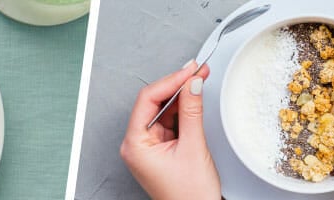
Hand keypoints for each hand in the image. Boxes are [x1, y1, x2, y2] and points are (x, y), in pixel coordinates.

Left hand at [120, 60, 219, 199]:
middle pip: (153, 102)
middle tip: (197, 71)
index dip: (170, 81)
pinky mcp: (159, 149)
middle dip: (176, 85)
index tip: (189, 70)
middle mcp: (136, 145)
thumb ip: (191, 112)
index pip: (148, 99)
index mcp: (135, 144)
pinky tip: (193, 99)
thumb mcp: (193, 147)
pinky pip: (168, 122)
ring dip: (181, 96)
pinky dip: (182, 110)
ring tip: (199, 80)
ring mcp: (147, 147)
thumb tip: (192, 85)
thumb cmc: (189, 196)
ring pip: (162, 110)